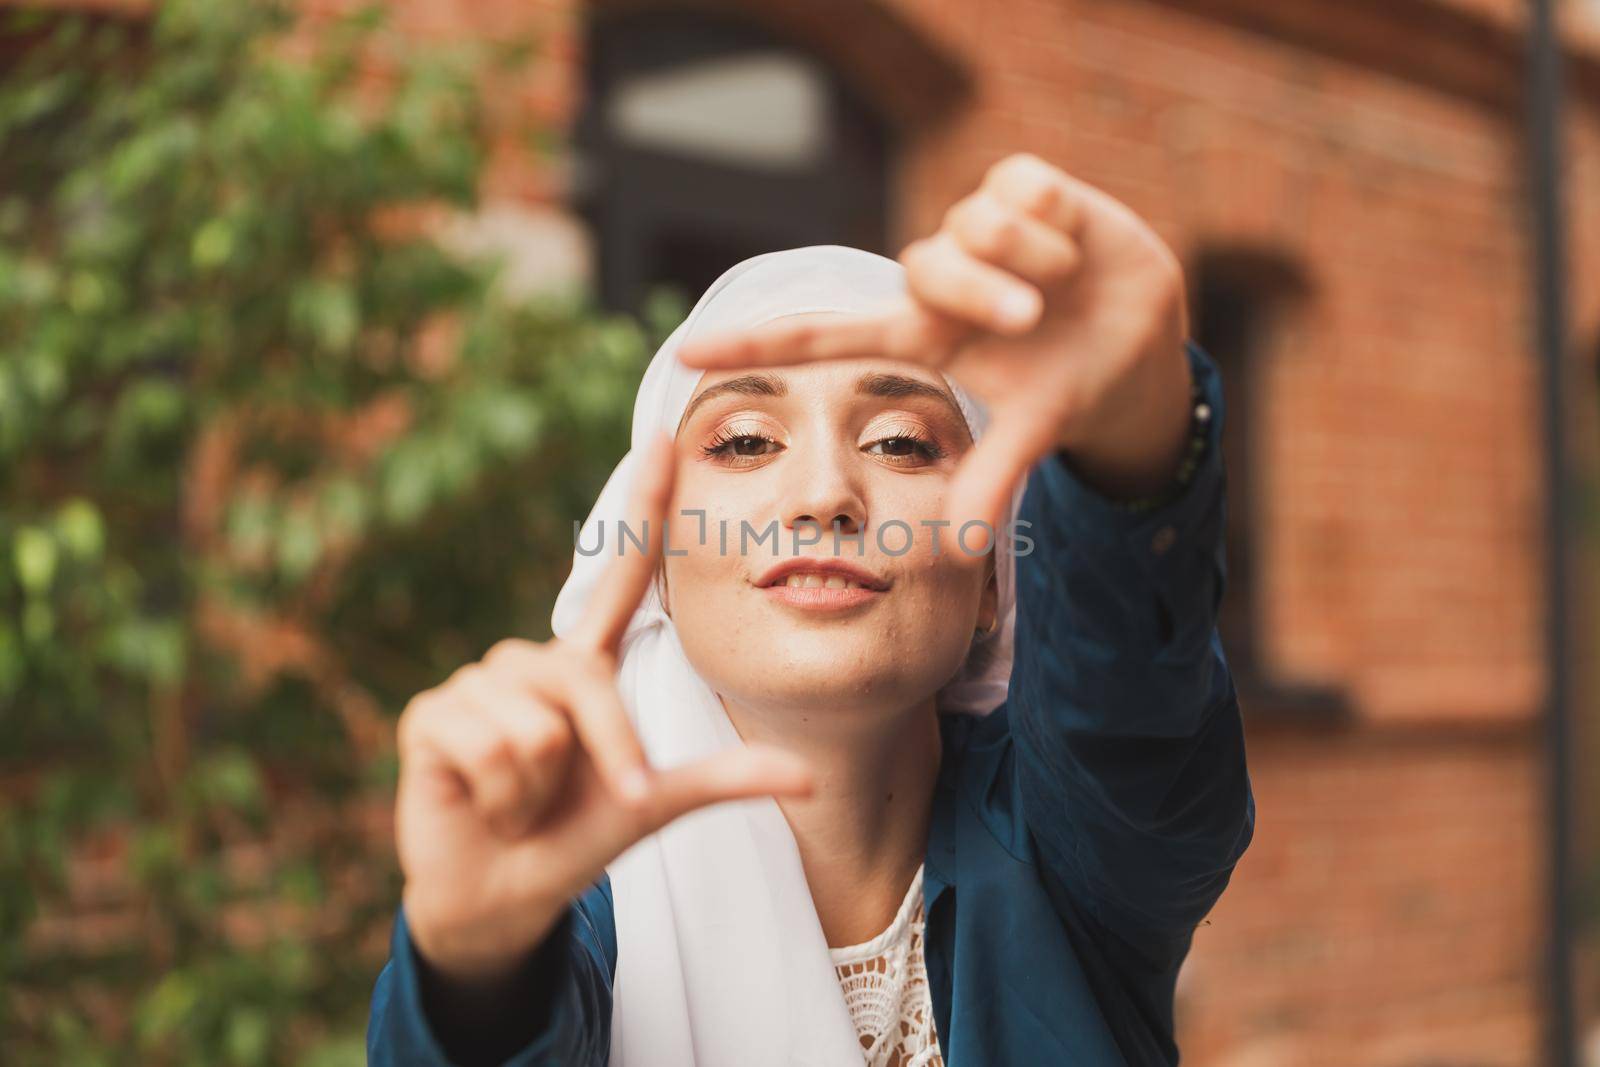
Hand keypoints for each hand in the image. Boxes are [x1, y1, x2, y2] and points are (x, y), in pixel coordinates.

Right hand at [394, 431, 814, 983]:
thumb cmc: (579, 836)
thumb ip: (724, 780)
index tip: (660, 437)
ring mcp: (478, 683)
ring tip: (521, 800)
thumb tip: (811, 780)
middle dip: (598, 758)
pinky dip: (500, 796)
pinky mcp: (431, 716)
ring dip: (539, 788)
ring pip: (537, 726)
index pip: (619, 575)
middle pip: (587, 686)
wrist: (503, 895)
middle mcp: (532, 661)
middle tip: (565, 800)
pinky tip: (483, 803)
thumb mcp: (656, 805)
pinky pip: (488, 746)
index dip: (640, 508)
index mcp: (587, 667)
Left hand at [676, 152, 1193, 538]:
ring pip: (976, 224)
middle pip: (926, 265)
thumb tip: (960, 549)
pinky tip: (1070, 242)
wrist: (1143, 332)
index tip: (682, 350)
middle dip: (988, 295)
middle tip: (1033, 317)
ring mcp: (975, 231)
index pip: (824, 337)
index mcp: (923, 336)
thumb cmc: (1068, 382)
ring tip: (1059, 285)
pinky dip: (1055, 222)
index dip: (755, 346)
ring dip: (1029, 262)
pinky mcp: (1020, 185)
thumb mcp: (1033, 431)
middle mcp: (936, 280)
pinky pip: (1022, 189)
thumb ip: (993, 478)